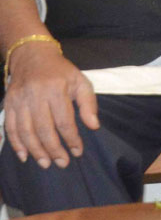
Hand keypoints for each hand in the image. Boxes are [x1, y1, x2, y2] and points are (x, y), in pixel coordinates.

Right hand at [3, 43, 98, 168]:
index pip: (64, 121)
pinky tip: (25, 156)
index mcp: (56, 89)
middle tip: (62, 163)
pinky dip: (16, 144)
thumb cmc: (61, 72)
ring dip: (35, 150)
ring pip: (26, 131)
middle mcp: (36, 96)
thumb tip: (94, 126)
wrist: (32, 56)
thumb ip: (88, 104)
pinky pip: (11, 128)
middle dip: (53, 149)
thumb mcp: (81, 81)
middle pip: (44, 129)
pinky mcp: (8, 104)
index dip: (71, 139)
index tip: (77, 151)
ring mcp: (19, 101)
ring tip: (45, 163)